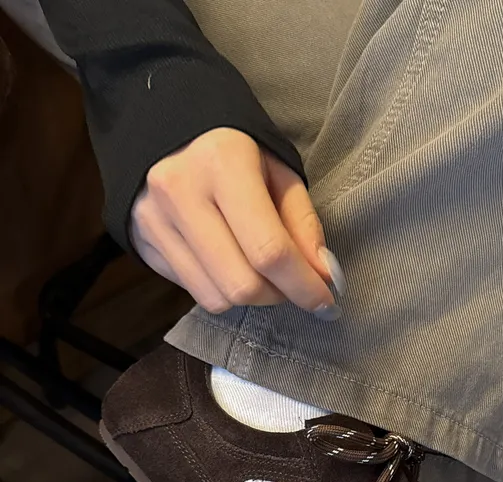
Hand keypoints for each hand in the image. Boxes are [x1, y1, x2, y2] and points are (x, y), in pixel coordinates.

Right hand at [130, 128, 341, 316]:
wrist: (163, 124)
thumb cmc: (234, 148)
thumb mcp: (278, 170)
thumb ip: (303, 224)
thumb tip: (324, 276)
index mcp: (222, 163)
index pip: (269, 249)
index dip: (303, 285)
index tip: (324, 300)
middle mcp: (181, 193)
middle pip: (241, 284)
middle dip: (277, 296)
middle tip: (292, 284)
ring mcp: (154, 220)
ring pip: (216, 298)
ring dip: (250, 298)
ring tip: (260, 273)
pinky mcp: (142, 241)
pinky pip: (193, 291)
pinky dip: (221, 289)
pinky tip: (229, 264)